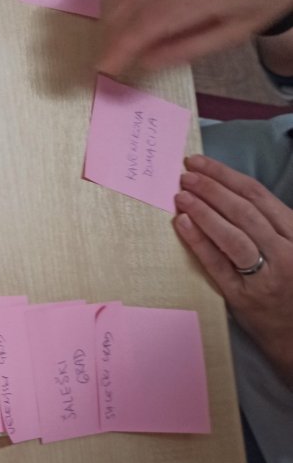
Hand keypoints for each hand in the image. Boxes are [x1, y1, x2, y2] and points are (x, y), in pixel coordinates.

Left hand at [174, 153, 292, 389]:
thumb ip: (271, 226)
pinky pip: (218, 264)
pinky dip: (199, 241)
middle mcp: (285, 253)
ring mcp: (265, 277)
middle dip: (211, 188)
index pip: (259, 196)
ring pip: (233, 235)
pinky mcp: (244, 298)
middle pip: (244, 211)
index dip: (226, 176)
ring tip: (180, 195)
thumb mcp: (291, 250)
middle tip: (185, 174)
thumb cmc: (291, 287)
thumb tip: (227, 194)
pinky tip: (182, 223)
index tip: (201, 163)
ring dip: (204, 210)